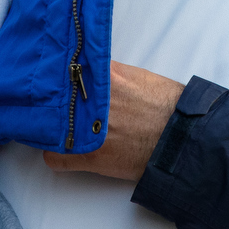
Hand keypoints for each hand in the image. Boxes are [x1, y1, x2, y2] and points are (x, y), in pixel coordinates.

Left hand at [43, 62, 183, 181]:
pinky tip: (62, 150)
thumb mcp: (136, 76)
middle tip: (49, 104)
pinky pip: (54, 157)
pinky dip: (56, 155)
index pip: (62, 70)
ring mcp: (88, 129)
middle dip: (50, 102)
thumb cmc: (165, 106)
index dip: (53, 77)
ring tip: (58, 127)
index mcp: (103, 77)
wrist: (181, 138)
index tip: (48, 80)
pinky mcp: (90, 156)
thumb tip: (89, 71)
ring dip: (52, 127)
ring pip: (49, 127)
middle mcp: (91, 101)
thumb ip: (108, 72)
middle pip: (50, 98)